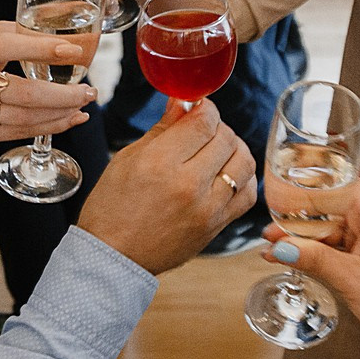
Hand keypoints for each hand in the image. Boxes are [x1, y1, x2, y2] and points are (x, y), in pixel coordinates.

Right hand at [0, 23, 96, 144]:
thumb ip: (19, 35)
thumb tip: (66, 40)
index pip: (1, 47)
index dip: (39, 49)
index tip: (73, 50)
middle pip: (21, 93)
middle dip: (63, 94)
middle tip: (90, 90)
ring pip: (23, 118)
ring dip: (60, 113)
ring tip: (83, 104)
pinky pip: (17, 134)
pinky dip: (48, 127)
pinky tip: (67, 119)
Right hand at [77, 100, 253, 273]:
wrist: (113, 257)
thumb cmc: (112, 207)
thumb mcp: (128, 159)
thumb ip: (162, 129)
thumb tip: (183, 102)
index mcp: (161, 163)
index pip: (203, 120)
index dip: (203, 107)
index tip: (197, 108)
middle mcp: (189, 184)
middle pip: (225, 137)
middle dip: (215, 126)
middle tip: (201, 129)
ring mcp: (207, 208)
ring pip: (244, 162)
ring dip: (234, 148)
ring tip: (217, 150)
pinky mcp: (217, 226)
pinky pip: (247, 194)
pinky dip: (242, 178)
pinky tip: (226, 175)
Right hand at [258, 181, 359, 356]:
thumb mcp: (348, 277)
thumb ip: (312, 258)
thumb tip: (280, 247)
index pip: (340, 185)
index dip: (311, 187)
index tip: (283, 194)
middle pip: (333, 209)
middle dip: (301, 220)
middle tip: (272, 231)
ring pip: (333, 231)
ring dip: (307, 240)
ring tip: (276, 248)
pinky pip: (340, 248)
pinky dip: (319, 253)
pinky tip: (297, 260)